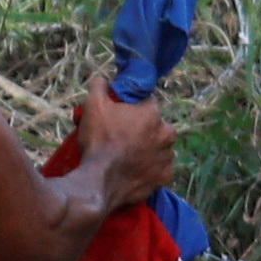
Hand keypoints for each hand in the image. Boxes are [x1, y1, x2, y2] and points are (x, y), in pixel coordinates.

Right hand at [73, 84, 178, 211]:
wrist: (100, 181)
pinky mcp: (165, 177)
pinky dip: (150, 170)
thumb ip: (99, 87)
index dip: (132, 109)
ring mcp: (167, 157)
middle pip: (156, 127)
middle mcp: (166, 133)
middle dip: (143, 130)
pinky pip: (160, 170)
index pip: (146, 103)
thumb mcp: (92, 106)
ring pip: (159, 148)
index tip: (119, 117)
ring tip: (127, 158)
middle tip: (122, 139)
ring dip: (148, 150)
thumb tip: (103, 79)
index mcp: (152, 113)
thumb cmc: (98, 141)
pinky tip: (135, 172)